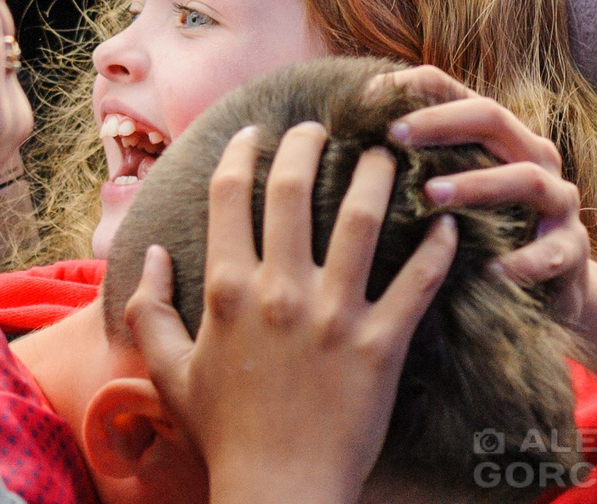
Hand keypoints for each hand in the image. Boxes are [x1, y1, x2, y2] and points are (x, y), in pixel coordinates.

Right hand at [125, 122, 458, 503]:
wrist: (279, 491)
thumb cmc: (223, 433)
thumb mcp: (170, 369)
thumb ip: (149, 307)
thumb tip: (150, 254)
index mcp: (225, 288)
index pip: (230, 197)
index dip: (242, 154)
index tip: (256, 133)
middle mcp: (278, 290)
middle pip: (292, 192)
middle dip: (307, 146)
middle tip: (321, 128)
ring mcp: (333, 316)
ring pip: (359, 222)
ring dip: (375, 178)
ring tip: (388, 155)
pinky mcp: (381, 347)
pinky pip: (416, 284)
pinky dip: (437, 249)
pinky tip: (447, 224)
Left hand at [378, 67, 587, 305]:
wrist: (547, 286)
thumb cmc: (476, 228)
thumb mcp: (442, 187)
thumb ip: (405, 161)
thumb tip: (332, 142)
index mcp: (493, 132)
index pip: (451, 88)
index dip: (409, 87)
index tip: (364, 100)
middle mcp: (530, 154)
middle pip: (491, 117)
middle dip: (441, 122)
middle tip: (394, 136)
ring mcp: (558, 200)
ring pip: (525, 177)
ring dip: (478, 184)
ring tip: (432, 196)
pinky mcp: (572, 249)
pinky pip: (554, 252)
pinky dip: (524, 260)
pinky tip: (491, 270)